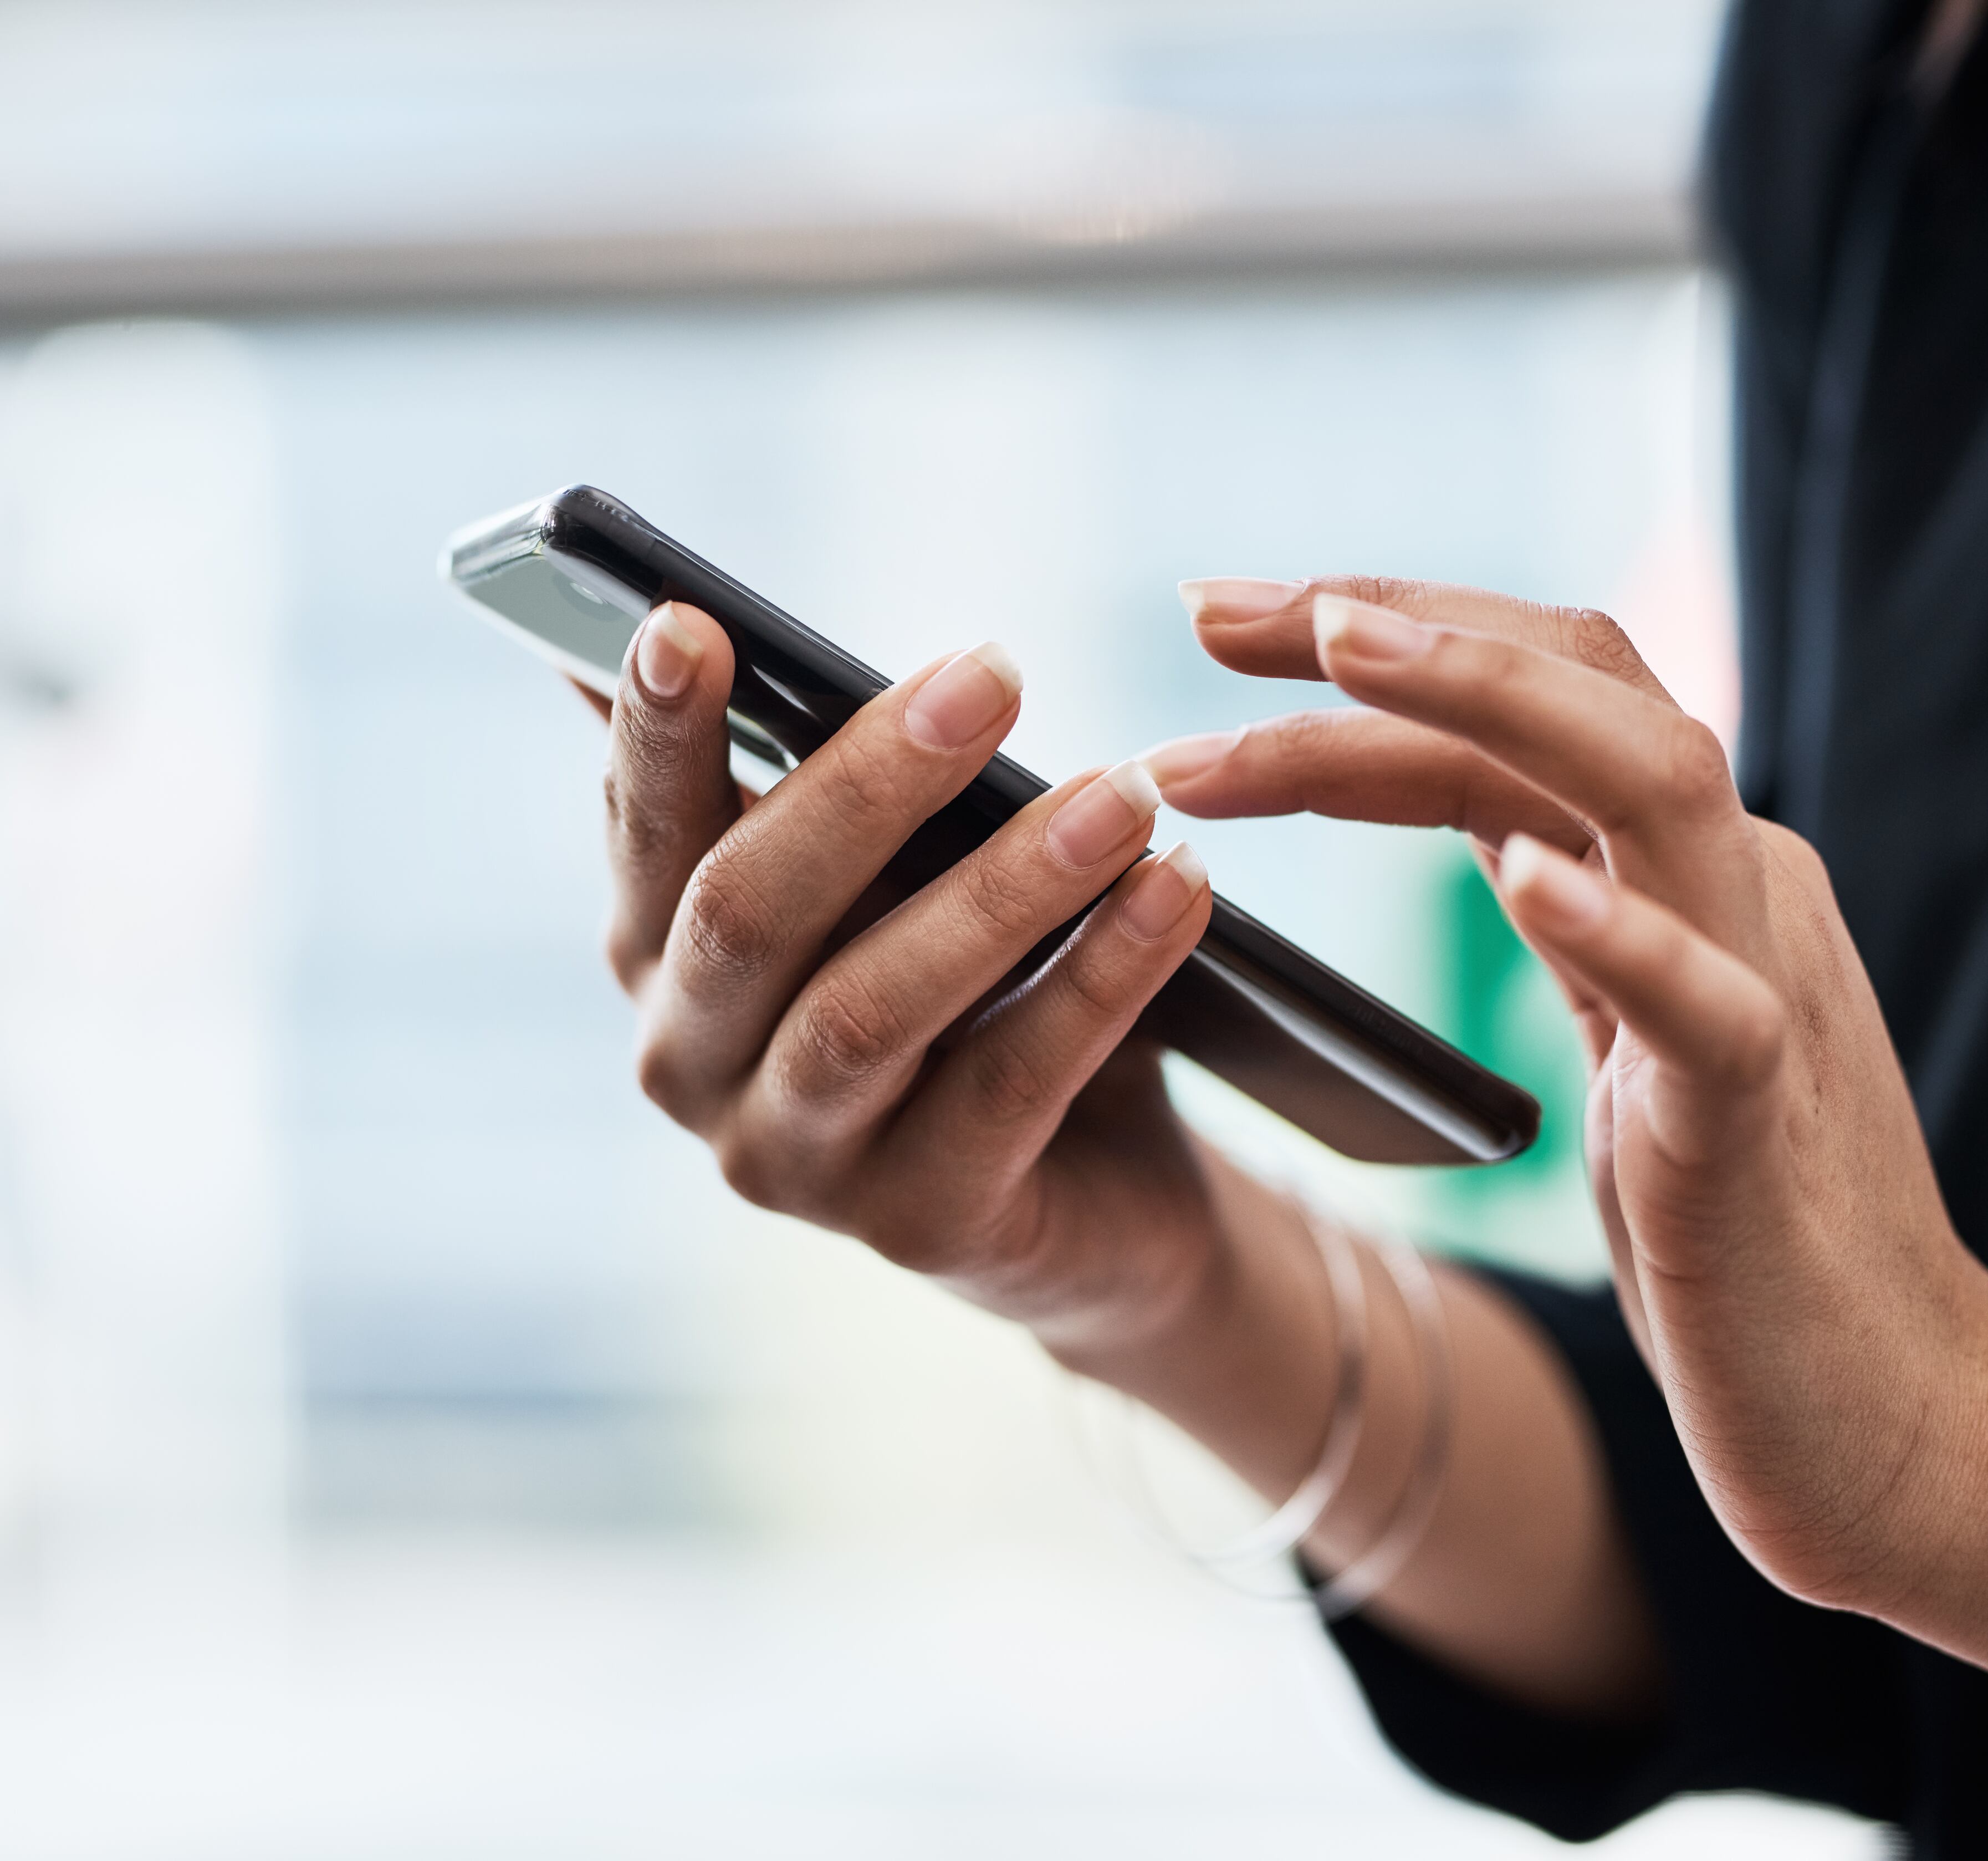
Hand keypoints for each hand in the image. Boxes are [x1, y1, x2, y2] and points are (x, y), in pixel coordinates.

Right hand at [590, 600, 1224, 1351]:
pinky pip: (1009, 1088)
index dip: (656, 733)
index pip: (643, 830)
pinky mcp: (918, 1226)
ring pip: (871, 1010)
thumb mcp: (893, 870)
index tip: (688, 620)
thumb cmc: (971, 983)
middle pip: (751, 914)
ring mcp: (793, 1163)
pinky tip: (1177, 891)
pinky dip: (1100, 980)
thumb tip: (686, 613)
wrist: (1094, 1183)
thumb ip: (812, 771)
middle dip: (869, 785)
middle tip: (994, 673)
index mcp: (660, 955)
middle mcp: (689, 1065)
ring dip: (1006, 887)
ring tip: (1123, 791)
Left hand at [1148, 577, 1987, 1609]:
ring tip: (1333, 647)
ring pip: (1653, 780)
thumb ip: (1593, 932)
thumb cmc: (1749, 1249)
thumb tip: (1498, 838)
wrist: (1900, 1427)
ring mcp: (1766, 992)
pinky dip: (1617, 930)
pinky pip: (1708, 1005)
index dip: (1373, 653)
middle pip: (1583, 684)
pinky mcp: (1762, 1125)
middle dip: (1391, 624)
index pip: (1530, 707)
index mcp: (1695, 881)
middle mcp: (1739, 894)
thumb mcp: (1641, 1051)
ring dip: (1483, 698)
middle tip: (1206, 608)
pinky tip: (1521, 880)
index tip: (1219, 630)